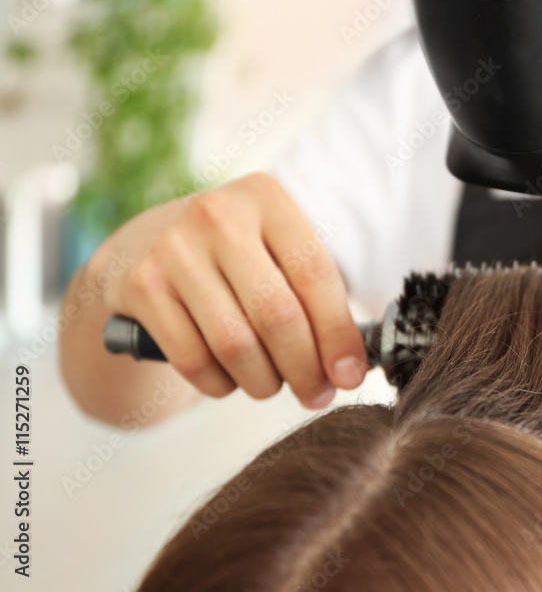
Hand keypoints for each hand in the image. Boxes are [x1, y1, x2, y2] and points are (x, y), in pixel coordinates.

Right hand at [93, 173, 367, 409]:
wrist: (143, 245)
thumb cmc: (237, 258)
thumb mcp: (277, 250)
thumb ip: (318, 295)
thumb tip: (351, 368)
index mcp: (266, 198)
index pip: (315, 274)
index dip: (338, 334)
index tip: (350, 376)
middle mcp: (217, 216)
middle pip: (277, 315)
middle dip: (305, 369)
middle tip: (316, 394)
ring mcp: (173, 249)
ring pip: (235, 345)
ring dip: (264, 382)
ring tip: (273, 385)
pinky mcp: (140, 286)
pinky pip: (193, 359)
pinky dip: (220, 385)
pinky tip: (231, 381)